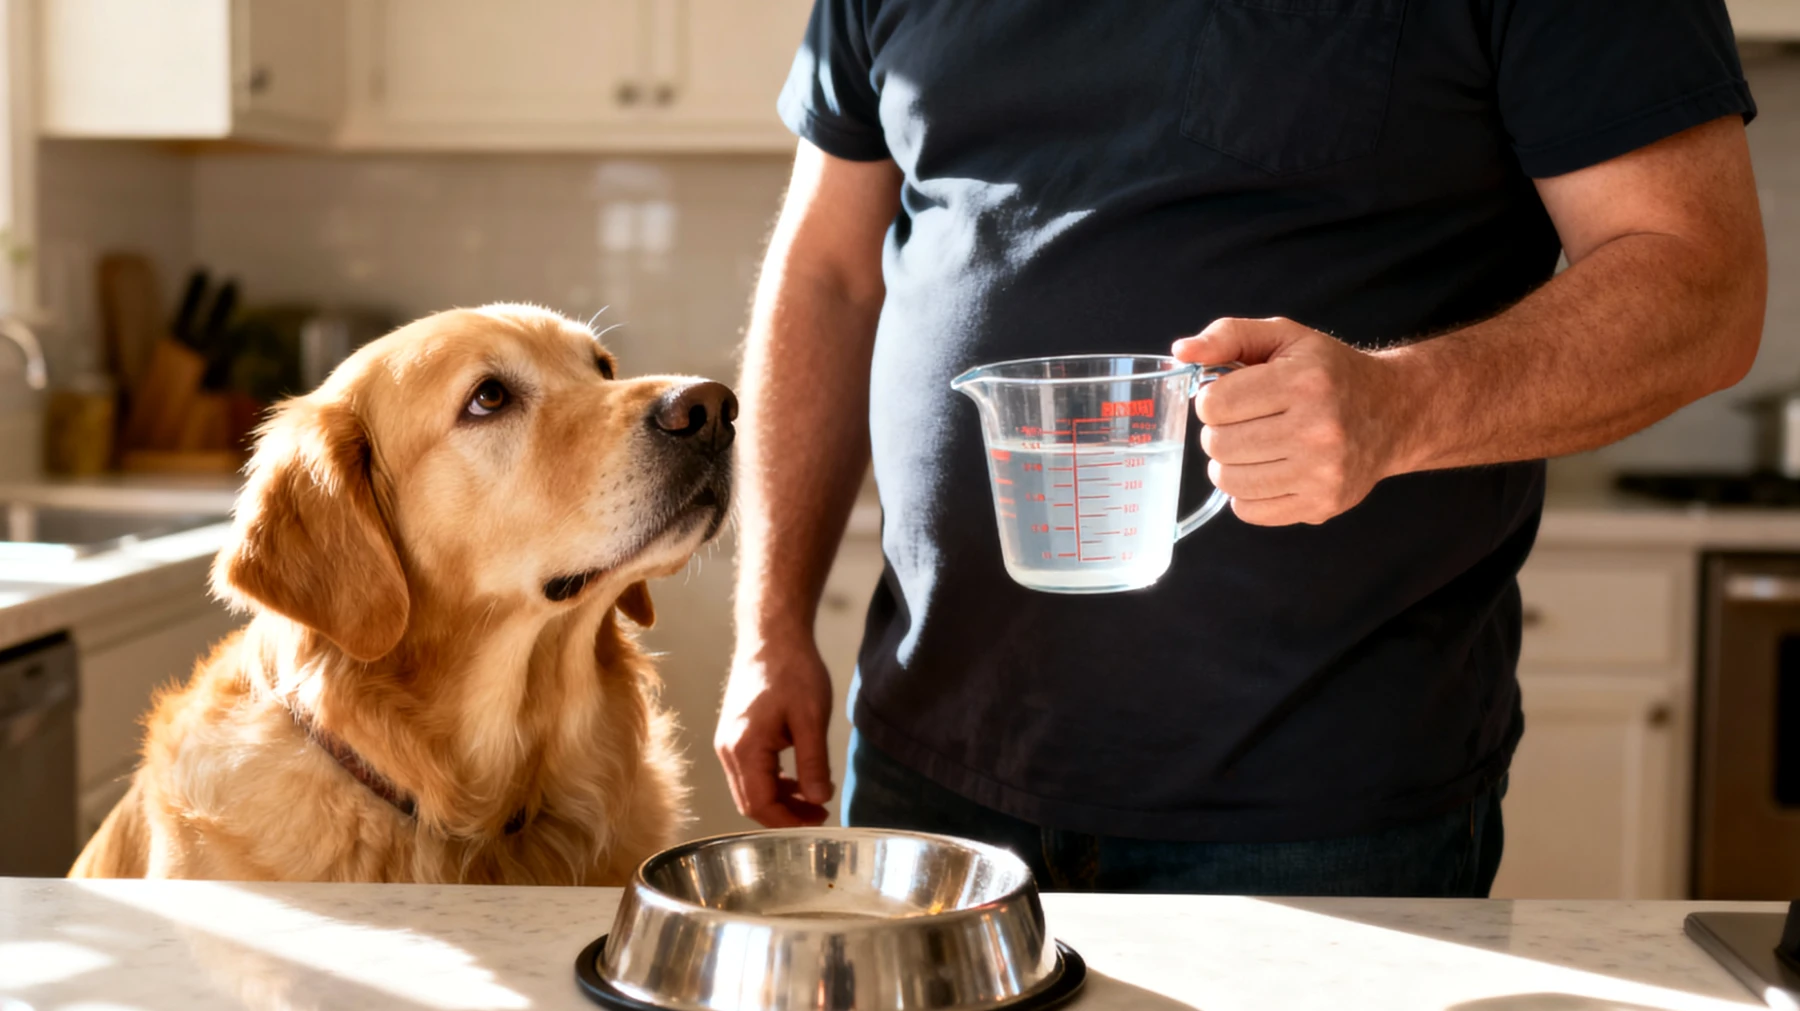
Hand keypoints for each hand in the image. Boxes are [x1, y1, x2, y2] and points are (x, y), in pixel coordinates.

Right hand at [714, 634, 834, 826]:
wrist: (772, 636)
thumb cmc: (792, 671)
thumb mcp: (811, 719)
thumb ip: (813, 763)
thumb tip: (819, 799)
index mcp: (744, 748)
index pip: (760, 805)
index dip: (789, 821)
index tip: (818, 821)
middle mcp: (728, 750)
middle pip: (751, 802)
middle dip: (785, 815)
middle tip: (820, 814)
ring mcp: (728, 742)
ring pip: (750, 788)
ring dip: (780, 800)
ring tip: (814, 798)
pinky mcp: (734, 735)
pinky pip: (750, 772)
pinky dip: (773, 782)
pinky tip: (798, 778)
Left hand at [1172, 317, 1411, 525]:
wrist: (1393, 412)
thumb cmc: (1329, 373)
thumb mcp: (1284, 337)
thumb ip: (1228, 336)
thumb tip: (1181, 351)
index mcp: (1303, 381)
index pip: (1214, 404)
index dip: (1213, 400)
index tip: (1233, 396)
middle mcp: (1317, 429)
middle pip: (1218, 445)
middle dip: (1221, 432)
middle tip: (1246, 423)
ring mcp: (1322, 472)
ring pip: (1229, 481)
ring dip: (1230, 464)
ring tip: (1253, 447)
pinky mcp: (1322, 504)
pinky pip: (1249, 511)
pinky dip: (1247, 494)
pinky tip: (1269, 471)